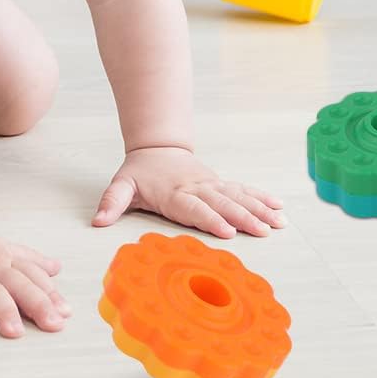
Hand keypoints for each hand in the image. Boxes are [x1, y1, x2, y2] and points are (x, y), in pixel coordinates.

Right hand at [0, 223, 70, 337]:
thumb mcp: (4, 248)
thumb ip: (30, 260)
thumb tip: (57, 268)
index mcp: (6, 260)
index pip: (33, 277)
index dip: (50, 294)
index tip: (66, 312)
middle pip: (19, 285)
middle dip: (38, 304)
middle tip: (54, 325)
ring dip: (5, 311)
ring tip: (16, 332)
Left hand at [92, 147, 286, 238]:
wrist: (157, 146)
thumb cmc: (140, 172)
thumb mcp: (121, 185)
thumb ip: (111, 203)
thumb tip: (98, 221)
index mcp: (175, 193)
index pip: (195, 208)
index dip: (211, 219)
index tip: (228, 232)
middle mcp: (197, 188)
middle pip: (223, 204)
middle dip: (244, 218)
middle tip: (263, 231)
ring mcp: (212, 184)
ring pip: (238, 196)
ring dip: (259, 209)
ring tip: (278, 221)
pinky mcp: (220, 182)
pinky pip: (243, 189)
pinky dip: (261, 197)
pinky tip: (278, 206)